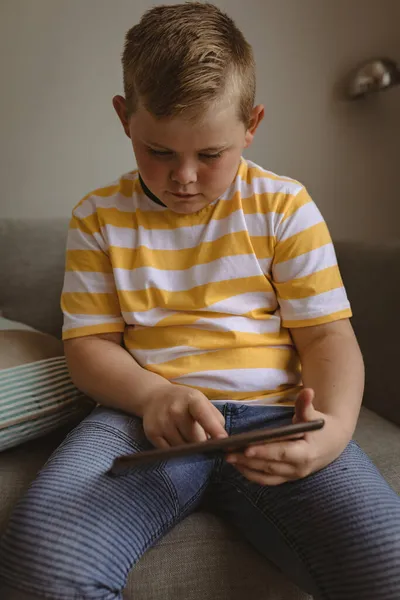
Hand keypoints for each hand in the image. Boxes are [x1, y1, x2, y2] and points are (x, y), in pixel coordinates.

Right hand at [142, 384, 227, 448]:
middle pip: (195, 439)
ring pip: (183, 448)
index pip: (204, 415)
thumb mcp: (201, 402)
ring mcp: (162, 421)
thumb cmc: (184, 401)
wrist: (154, 396)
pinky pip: (169, 451)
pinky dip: (175, 449)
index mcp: (192, 399)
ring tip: (187, 437)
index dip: (214, 428)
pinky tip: (175, 439)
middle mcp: (175, 409)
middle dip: (202, 444)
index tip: (223, 440)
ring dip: (188, 448)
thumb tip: (221, 441)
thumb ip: (215, 419)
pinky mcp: (152, 433)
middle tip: (202, 440)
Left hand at [225, 388, 350, 485]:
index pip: (281, 453)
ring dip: (246, 469)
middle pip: (269, 466)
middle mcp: (298, 469)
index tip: (247, 448)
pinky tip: (238, 466)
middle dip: (247, 460)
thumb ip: (305, 405)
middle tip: (227, 453)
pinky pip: (267, 480)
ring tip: (228, 458)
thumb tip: (308, 391)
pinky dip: (251, 475)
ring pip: (266, 476)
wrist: (332, 444)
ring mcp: (292, 476)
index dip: (264, 452)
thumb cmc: (320, 426)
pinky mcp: (287, 479)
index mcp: (305, 453)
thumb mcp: (312, 415)